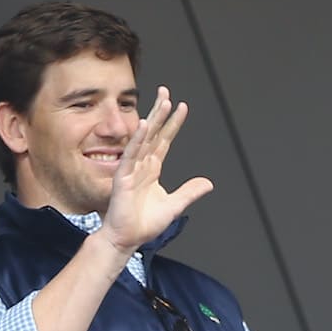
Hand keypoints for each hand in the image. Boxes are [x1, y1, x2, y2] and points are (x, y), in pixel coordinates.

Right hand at [99, 86, 212, 253]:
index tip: (182, 107)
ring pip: (144, 139)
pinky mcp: (123, 177)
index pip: (165, 140)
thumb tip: (208, 183)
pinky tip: (144, 125)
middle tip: (166, 91)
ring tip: (162, 101)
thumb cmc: (144, 223)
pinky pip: (131, 154)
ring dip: (153, 120)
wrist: (126, 239)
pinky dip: (137, 139)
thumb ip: (189, 192)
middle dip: (160, 112)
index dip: (173, 124)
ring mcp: (132, 169)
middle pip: (153, 133)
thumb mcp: (174, 205)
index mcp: (153, 169)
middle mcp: (142, 164)